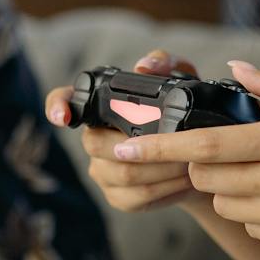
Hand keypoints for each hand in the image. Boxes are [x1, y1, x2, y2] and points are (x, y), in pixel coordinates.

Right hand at [44, 49, 209, 213]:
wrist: (202, 158)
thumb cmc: (183, 113)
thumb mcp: (183, 80)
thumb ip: (165, 62)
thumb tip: (143, 67)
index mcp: (102, 108)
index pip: (65, 100)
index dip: (56, 107)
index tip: (62, 117)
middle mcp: (94, 139)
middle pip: (99, 145)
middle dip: (146, 146)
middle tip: (182, 145)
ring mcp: (103, 171)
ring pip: (124, 174)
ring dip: (163, 169)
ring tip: (191, 161)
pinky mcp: (119, 197)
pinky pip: (137, 197)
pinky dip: (167, 189)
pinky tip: (186, 182)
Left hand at [108, 61, 259, 251]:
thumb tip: (232, 67)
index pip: (205, 145)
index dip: (156, 148)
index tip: (121, 149)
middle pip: (207, 176)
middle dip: (201, 161)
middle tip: (223, 146)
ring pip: (224, 204)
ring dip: (226, 187)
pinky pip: (251, 225)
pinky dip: (253, 209)